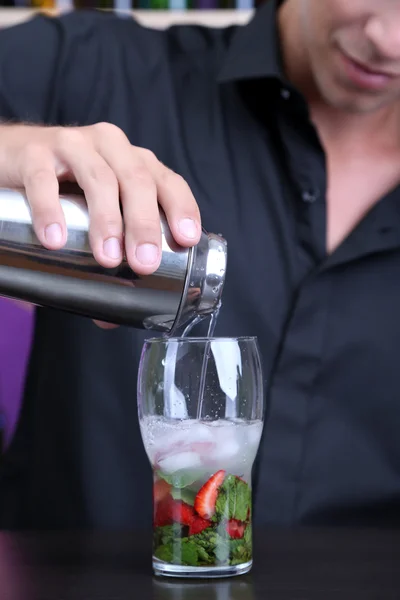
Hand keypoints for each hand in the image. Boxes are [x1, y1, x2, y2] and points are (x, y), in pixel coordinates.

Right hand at [0, 122, 200, 327]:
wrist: (12, 158)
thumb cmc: (64, 188)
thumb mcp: (93, 213)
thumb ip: (104, 255)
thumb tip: (110, 317)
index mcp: (134, 164)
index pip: (168, 182)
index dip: (182, 208)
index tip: (185, 240)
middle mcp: (110, 148)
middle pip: (137, 182)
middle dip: (144, 224)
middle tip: (144, 263)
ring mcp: (73, 146)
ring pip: (99, 179)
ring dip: (107, 220)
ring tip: (107, 257)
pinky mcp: (34, 152)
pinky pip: (44, 180)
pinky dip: (51, 209)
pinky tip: (55, 239)